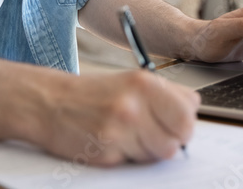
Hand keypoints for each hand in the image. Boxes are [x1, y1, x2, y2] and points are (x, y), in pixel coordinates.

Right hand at [36, 70, 199, 165]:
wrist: (49, 102)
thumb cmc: (91, 93)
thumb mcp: (130, 81)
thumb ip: (164, 94)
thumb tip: (193, 111)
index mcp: (144, 83)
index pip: (188, 113)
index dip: (183, 123)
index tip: (173, 124)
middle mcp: (134, 104)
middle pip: (177, 139)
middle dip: (169, 141)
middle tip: (152, 134)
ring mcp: (120, 129)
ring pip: (157, 155)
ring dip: (146, 150)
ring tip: (126, 135)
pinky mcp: (107, 151)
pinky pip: (133, 162)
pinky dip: (126, 157)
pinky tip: (111, 142)